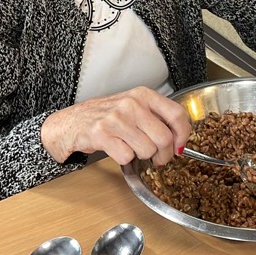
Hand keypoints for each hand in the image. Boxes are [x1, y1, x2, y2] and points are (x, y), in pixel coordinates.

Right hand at [41, 86, 190, 166]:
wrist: (71, 122)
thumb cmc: (106, 116)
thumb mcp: (133, 106)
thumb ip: (156, 117)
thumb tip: (180, 138)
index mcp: (142, 95)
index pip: (176, 114)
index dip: (183, 134)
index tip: (179, 146)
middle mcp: (131, 104)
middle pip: (164, 138)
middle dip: (163, 154)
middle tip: (156, 157)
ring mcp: (116, 118)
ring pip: (147, 150)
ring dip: (141, 156)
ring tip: (131, 148)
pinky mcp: (102, 134)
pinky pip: (127, 157)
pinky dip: (124, 159)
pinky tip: (116, 149)